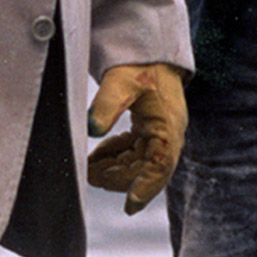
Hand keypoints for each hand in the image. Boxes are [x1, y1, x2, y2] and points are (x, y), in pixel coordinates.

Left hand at [86, 62, 187, 212]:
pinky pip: (133, 152)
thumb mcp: (121, 81)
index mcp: (168, 126)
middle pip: (146, 169)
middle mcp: (167, 134)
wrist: (149, 50)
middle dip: (119, 178)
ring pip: (137, 164)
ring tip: (88, 170)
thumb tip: (91, 129)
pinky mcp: (150, 130)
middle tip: (89, 178)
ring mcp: (159, 133)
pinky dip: (115, 157)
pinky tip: (96, 158)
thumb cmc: (139, 65)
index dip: (146, 188)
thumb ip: (107, 104)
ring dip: (114, 170)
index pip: (161, 165)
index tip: (130, 206)